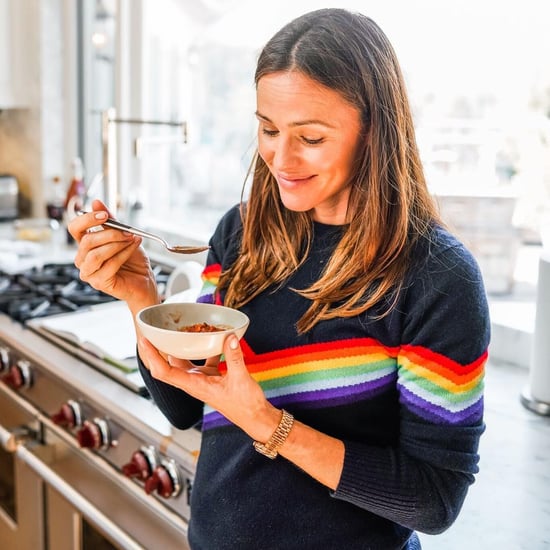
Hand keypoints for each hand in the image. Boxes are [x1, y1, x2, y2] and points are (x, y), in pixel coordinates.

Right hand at [69, 199, 159, 313]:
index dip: (87, 219)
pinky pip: (109, 265)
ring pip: (96, 254)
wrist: (144, 279)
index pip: (75, 229)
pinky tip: (132, 249)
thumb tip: (96, 203)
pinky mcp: (98, 282)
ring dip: (116, 244)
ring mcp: (89, 272)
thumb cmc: (133, 259)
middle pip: (87, 241)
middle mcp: (83, 259)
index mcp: (85, 245)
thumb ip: (110, 221)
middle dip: (110, 234)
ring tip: (131, 240)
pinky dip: (123, 254)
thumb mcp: (124, 235)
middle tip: (128, 232)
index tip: (104, 215)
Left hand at [139, 334, 279, 441]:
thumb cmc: (245, 405)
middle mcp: (194, 382)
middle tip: (151, 330)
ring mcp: (201, 380)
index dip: (152, 356)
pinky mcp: (212, 377)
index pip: (165, 371)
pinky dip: (203, 348)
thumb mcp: (240, 379)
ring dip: (178, 347)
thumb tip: (229, 337)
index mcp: (194, 385)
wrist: (255, 418)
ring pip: (183, 361)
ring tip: (174, 330)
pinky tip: (211, 336)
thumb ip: (234, 357)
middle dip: (157, 349)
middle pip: (168, 365)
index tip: (144, 341)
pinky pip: (202, 359)